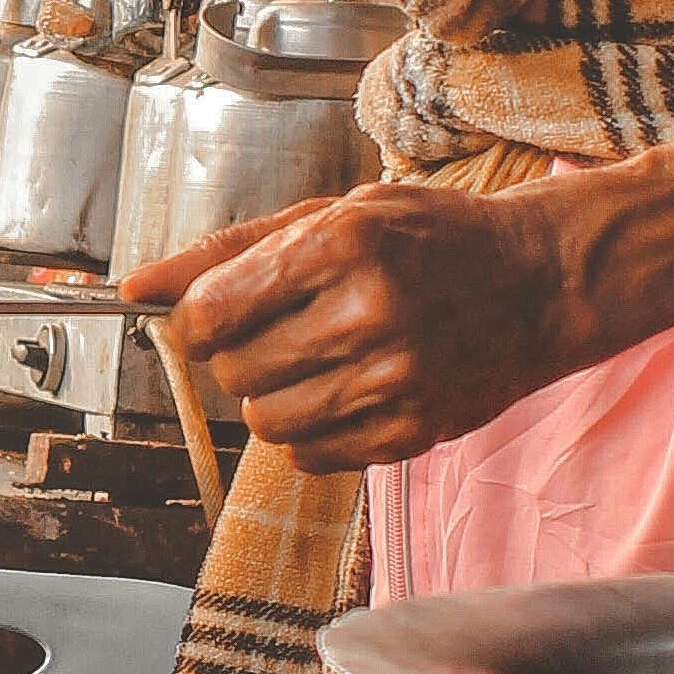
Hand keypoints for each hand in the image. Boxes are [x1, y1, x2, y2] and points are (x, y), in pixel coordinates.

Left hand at [129, 183, 596, 475]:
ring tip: (316, 360)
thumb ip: (228, 253)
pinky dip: (312, 432)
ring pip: (266, 424)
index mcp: (345, 247)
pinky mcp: (413, 434)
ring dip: (272, 397)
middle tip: (282, 329)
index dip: (201, 319)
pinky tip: (346, 391)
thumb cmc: (429, 238)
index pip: (212, 315)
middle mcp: (371, 316)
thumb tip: (134, 288)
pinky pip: (312, 459)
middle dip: (239, 355)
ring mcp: (397, 382)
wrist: (538, 282)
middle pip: (234, 373)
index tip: (223, 311)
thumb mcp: (333, 215)